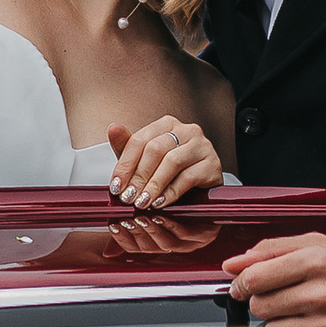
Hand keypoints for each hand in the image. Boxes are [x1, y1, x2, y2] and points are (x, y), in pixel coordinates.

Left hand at [107, 112, 221, 209]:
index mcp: (167, 124)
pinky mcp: (212, 164)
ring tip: (142, 202)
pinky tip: (160, 202)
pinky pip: (189, 177)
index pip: (140, 139)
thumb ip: (127, 145)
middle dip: (138, 176)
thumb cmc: (169, 170)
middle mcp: (186, 130)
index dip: (125, 164)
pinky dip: (171, 192)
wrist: (200, 185)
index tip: (116, 186)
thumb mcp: (144, 159)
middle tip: (128, 197)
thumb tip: (113, 128)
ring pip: (172, 162)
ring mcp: (202, 145)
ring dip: (153, 185)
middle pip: (155, 149)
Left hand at [220, 234, 325, 326]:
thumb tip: (233, 264)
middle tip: (291, 302)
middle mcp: (323, 293)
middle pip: (261, 307)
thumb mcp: (324, 245)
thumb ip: (274, 250)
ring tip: (305, 321)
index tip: (246, 288)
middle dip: (269, 305)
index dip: (244, 284)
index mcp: (317, 261)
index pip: (255, 277)